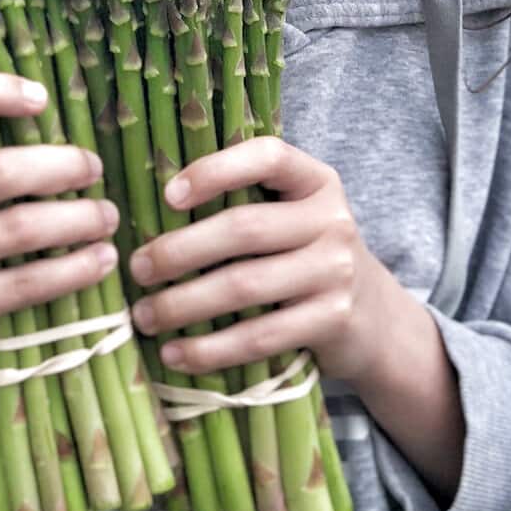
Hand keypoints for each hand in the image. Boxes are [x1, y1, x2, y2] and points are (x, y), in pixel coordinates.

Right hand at [0, 73, 120, 393]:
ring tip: (107, 216)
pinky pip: (27, 283)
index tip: (40, 99)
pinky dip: (75, 269)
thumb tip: (40, 116)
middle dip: (64, 166)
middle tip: (94, 168)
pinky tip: (100, 260)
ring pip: (23, 227)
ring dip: (80, 218)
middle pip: (0, 171)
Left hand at [126, 137, 389, 386]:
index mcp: (316, 181)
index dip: (216, 170)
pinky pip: (260, 336)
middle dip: (179, 250)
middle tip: (136, 269)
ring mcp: (335, 271)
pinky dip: (211, 349)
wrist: (373, 317)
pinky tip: (177, 354)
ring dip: (183, 304)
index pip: (269, 157)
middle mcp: (332, 220)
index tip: (168, 195)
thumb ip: (246, 204)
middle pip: (244, 229)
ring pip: (245, 286)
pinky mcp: (332, 320)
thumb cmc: (307, 257)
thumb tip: (149, 213)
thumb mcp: (294, 216)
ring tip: (145, 316)